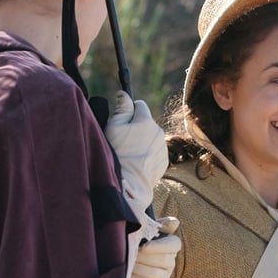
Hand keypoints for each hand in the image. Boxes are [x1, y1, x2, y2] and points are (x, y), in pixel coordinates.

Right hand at [105, 91, 169, 215]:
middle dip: (136, 126)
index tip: (122, 120)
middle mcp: (159, 132)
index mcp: (146, 121)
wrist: (129, 183)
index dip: (129, 110)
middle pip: (146, 122)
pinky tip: (136, 162)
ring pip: (151, 137)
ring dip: (142, 140)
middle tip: (123, 140)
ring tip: (129, 153)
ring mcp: (163, 147)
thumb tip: (124, 94)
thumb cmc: (118, 153)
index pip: (139, 105)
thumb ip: (121, 108)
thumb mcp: (113, 127)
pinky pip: (155, 151)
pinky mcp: (164, 161)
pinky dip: (147, 154)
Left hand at [130, 220, 179, 277]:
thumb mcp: (145, 231)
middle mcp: (171, 263)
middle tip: (129, 255)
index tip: (143, 247)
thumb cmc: (135, 242)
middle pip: (164, 261)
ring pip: (155, 274)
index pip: (173, 245)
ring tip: (127, 264)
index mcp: (171, 246)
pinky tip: (127, 276)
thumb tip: (174, 222)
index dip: (159, 246)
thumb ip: (158, 225)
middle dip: (144, 258)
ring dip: (138, 269)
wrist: (124, 263)